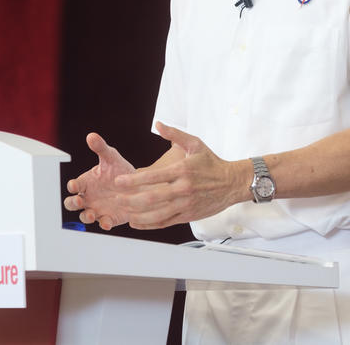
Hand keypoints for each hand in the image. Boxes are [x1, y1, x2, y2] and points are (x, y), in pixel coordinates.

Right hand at [63, 132, 135, 229]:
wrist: (140, 184)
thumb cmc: (121, 170)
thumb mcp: (112, 157)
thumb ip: (101, 148)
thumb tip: (91, 136)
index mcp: (86, 182)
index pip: (73, 186)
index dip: (72, 186)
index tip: (74, 186)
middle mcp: (89, 197)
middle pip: (71, 204)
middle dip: (72, 203)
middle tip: (79, 201)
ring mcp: (98, 209)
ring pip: (84, 216)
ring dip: (86, 216)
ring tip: (92, 214)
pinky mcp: (110, 218)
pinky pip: (104, 224)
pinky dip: (104, 224)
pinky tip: (107, 222)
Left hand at [113, 122, 247, 229]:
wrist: (232, 183)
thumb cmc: (212, 162)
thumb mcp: (195, 144)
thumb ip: (175, 134)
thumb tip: (158, 124)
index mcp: (183, 170)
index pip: (154, 177)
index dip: (133, 181)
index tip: (119, 182)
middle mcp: (184, 189)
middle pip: (152, 199)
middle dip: (131, 199)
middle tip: (116, 198)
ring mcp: (186, 205)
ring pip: (157, 214)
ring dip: (138, 214)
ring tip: (123, 211)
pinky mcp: (188, 216)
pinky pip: (166, 222)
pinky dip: (149, 225)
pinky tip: (137, 223)